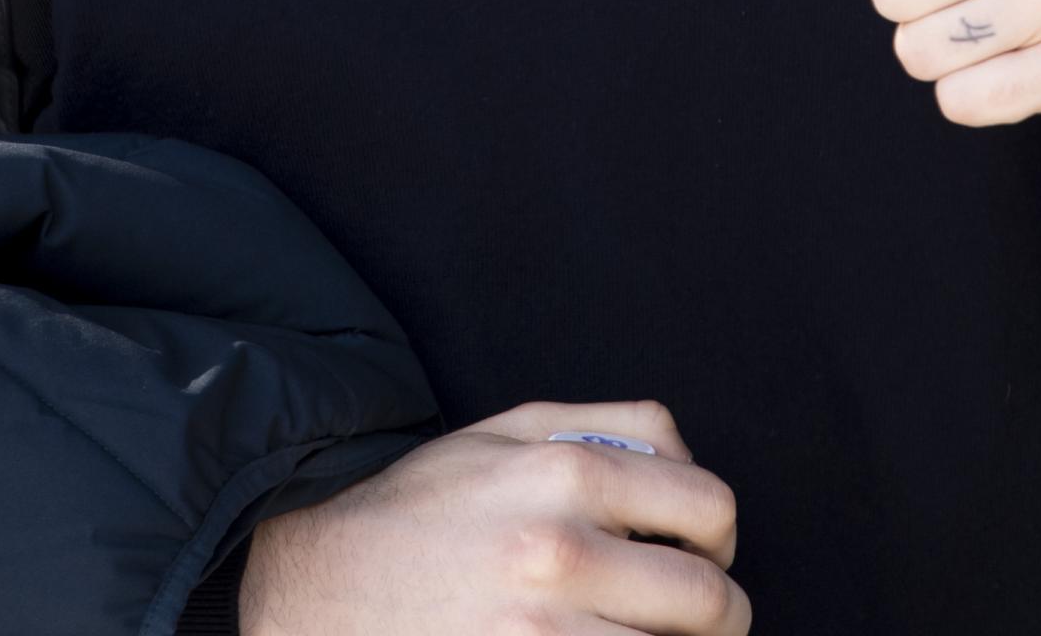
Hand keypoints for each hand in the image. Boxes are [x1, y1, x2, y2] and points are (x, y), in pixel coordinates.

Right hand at [238, 396, 748, 634]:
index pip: (710, 509)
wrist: (320, 586)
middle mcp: (560, 555)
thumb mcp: (509, 430)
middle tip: (699, 617)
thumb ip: (611, 426)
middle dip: (720, 615)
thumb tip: (687, 462)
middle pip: (708, 602)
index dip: (721, 536)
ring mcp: (541, 635)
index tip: (705, 553)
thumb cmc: (422, 506)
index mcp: (566, 474)